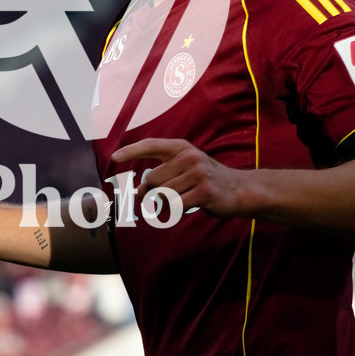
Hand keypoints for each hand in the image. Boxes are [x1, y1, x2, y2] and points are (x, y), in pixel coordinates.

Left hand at [111, 138, 250, 217]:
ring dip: (169, 202)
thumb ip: (163, 174)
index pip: (151, 145)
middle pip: (153, 179)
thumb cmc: (206, 179)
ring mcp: (197, 173)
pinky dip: (179, 210)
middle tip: (163, 197)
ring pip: (163, 194)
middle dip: (152, 192)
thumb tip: (138, 191)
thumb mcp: (186, 168)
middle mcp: (189, 156)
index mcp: (182, 147)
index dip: (131, 151)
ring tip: (185, 198)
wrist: (240, 189)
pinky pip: (176, 206)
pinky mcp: (204, 191)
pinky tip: (192, 204)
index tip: (114, 158)